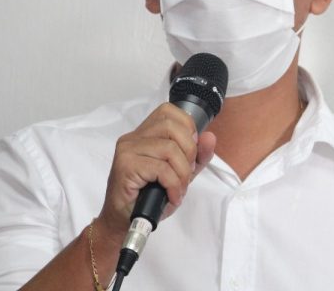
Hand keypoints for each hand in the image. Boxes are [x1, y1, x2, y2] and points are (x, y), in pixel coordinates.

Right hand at [96, 103, 216, 243]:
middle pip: (172, 126)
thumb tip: (209, 137)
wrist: (123, 222)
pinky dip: (173, 184)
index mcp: (144, 133)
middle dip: (189, 151)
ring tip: (178, 188)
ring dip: (182, 173)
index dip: (187, 127)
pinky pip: (161, 169)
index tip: (190, 151)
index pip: (169, 111)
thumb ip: (196, 156)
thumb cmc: (149, 197)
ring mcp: (127, 150)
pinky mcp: (125, 166)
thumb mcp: (180, 174)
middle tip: (186, 174)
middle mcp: (133, 137)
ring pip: (169, 149)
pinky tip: (171, 195)